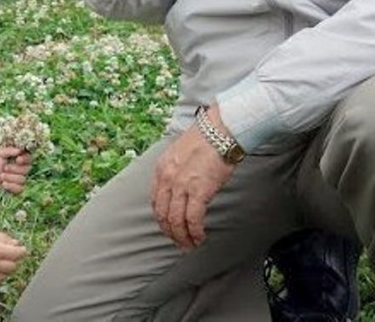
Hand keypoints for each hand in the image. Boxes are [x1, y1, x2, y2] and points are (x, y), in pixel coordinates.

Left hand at [0, 147, 32, 194]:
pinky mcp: (17, 190)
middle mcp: (22, 169)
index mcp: (20, 159)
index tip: (18, 159)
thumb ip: (9, 150)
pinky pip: (20, 189)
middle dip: (15, 169)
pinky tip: (3, 184)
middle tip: (4, 168)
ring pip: (22, 179)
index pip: (30, 158)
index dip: (26, 159)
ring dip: (10, 177)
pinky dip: (10, 186)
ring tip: (1, 176)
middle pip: (27, 169)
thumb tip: (19, 150)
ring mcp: (20, 180)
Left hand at [150, 107, 234, 249]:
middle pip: (163, 215)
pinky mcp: (199, 191)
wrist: (219, 130)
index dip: (162, 219)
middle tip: (180, 243)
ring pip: (176, 221)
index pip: (155, 201)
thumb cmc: (205, 139)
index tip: (169, 228)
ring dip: (183, 237)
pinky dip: (195, 233)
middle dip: (171, 233)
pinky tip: (200, 237)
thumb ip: (175, 171)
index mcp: (161, 168)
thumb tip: (179, 189)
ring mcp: (182, 185)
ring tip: (191, 245)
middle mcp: (167, 178)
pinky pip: (193, 220)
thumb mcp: (179, 153)